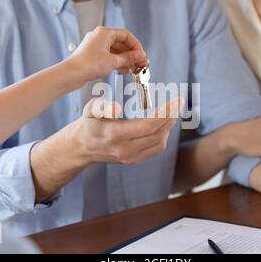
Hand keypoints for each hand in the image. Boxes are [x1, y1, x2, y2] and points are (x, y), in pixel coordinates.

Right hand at [30, 97, 181, 201]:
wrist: (82, 147)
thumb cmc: (88, 123)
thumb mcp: (90, 110)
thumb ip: (102, 106)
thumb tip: (116, 108)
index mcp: (115, 135)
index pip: (148, 126)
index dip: (166, 113)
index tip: (177, 101)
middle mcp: (124, 149)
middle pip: (157, 134)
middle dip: (171, 117)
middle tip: (178, 103)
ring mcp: (130, 157)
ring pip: (159, 143)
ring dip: (169, 126)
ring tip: (172, 112)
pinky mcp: (134, 160)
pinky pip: (155, 149)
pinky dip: (163, 135)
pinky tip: (164, 124)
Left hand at [70, 26, 148, 81]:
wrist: (71, 74)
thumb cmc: (88, 64)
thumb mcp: (113, 61)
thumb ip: (129, 58)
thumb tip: (141, 55)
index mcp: (104, 32)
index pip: (126, 35)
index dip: (136, 45)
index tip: (142, 55)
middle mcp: (100, 37)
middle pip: (121, 43)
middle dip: (132, 54)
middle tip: (141, 63)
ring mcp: (96, 46)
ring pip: (116, 51)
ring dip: (126, 59)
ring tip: (135, 68)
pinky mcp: (94, 56)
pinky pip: (110, 57)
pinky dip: (118, 62)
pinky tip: (125, 70)